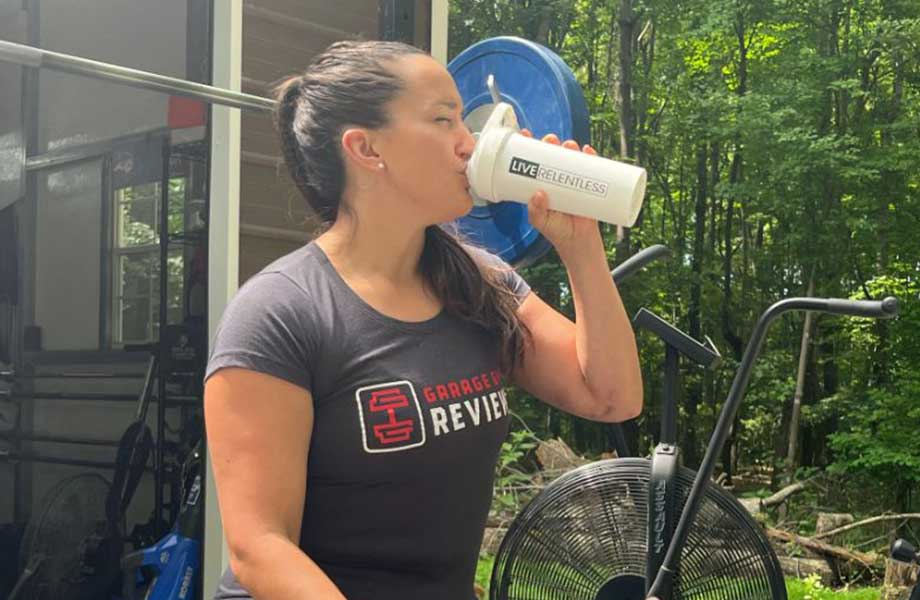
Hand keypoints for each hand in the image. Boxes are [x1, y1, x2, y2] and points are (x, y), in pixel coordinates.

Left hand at [520, 129, 601, 256]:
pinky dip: (592, 158)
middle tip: (550, 141)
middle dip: (551, 143)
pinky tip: (589, 152)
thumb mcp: (541, 222)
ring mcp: (573, 181)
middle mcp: (556, 179)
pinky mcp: (589, 185)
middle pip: (553, 154)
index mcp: (541, 184)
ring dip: (570, 147)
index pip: (533, 160)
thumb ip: (536, 211)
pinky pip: (592, 167)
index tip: (525, 134)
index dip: (529, 146)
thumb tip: (538, 194)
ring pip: (571, 157)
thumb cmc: (557, 232)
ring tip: (569, 146)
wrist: (579, 243)